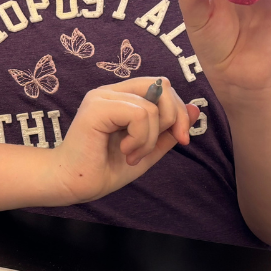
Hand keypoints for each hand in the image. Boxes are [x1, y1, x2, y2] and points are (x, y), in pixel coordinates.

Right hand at [51, 77, 197, 204]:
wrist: (74, 184)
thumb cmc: (105, 168)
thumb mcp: (148, 148)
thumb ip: (168, 130)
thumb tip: (196, 109)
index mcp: (121, 98)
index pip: (161, 87)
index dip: (179, 110)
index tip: (182, 139)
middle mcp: (110, 92)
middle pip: (161, 87)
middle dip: (173, 118)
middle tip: (160, 145)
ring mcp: (101, 98)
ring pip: (150, 107)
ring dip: (149, 139)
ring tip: (132, 155)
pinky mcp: (96, 109)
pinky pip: (138, 115)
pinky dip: (140, 139)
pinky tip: (125, 151)